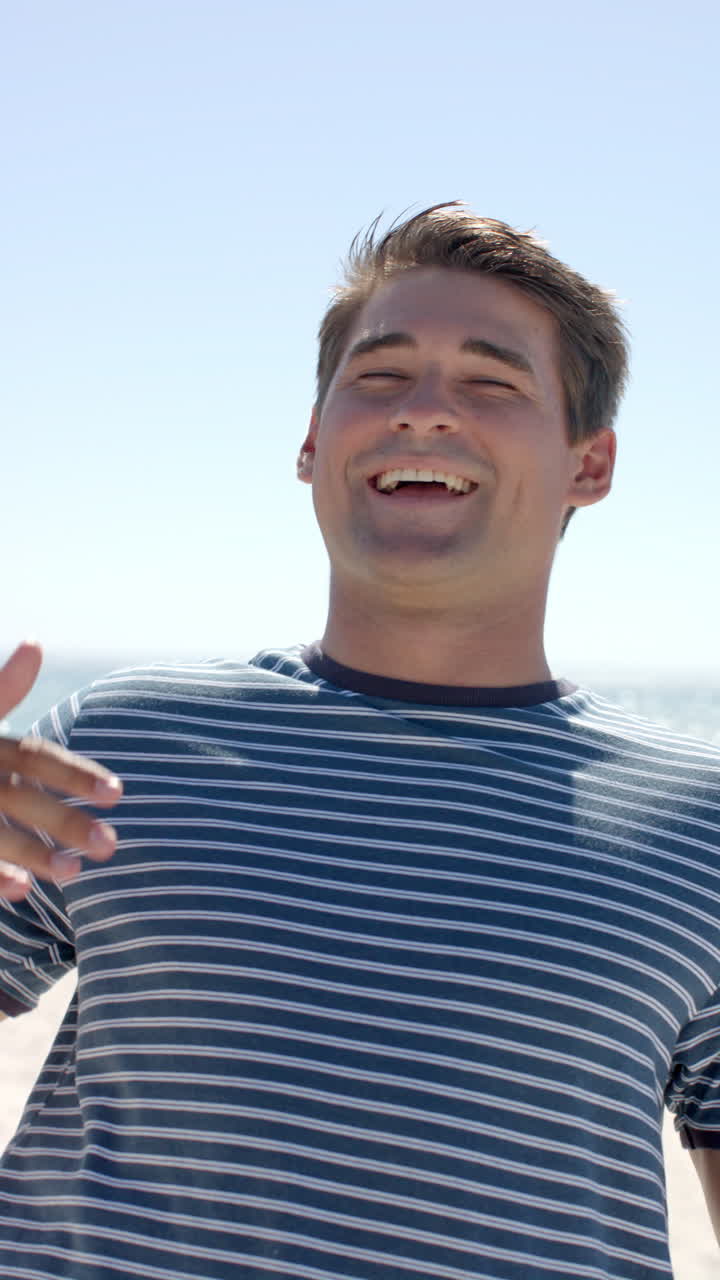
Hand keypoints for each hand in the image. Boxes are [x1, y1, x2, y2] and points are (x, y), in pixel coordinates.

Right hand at [0, 641, 122, 899]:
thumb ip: (1, 688)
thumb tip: (35, 642)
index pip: (33, 756)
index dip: (74, 774)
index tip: (118, 792)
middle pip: (18, 798)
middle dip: (64, 822)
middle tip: (111, 845)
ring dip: (31, 854)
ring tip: (74, 873)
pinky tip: (22, 891)